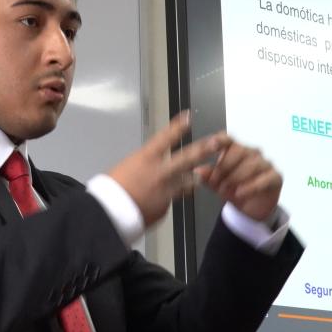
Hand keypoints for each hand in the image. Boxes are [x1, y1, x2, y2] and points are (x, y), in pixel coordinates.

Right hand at [108, 111, 226, 226]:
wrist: (110, 214)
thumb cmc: (111, 187)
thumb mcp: (126, 167)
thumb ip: (144, 165)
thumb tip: (152, 168)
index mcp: (146, 158)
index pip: (166, 137)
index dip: (178, 126)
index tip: (189, 117)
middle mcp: (161, 172)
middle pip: (189, 157)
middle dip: (207, 148)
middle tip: (221, 141)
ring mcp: (167, 190)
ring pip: (189, 182)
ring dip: (194, 179)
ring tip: (200, 176)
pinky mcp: (167, 207)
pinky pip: (172, 199)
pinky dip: (169, 198)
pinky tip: (157, 200)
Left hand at [194, 137, 281, 221]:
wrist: (251, 208)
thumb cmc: (232, 190)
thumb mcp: (217, 185)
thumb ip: (208, 176)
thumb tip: (197, 170)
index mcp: (235, 149)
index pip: (228, 139)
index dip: (221, 140)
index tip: (212, 144)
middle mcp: (251, 152)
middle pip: (239, 150)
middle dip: (224, 166)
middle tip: (214, 181)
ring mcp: (265, 163)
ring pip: (252, 164)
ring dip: (236, 178)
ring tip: (224, 190)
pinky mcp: (276, 176)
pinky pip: (265, 178)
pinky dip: (251, 186)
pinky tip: (240, 193)